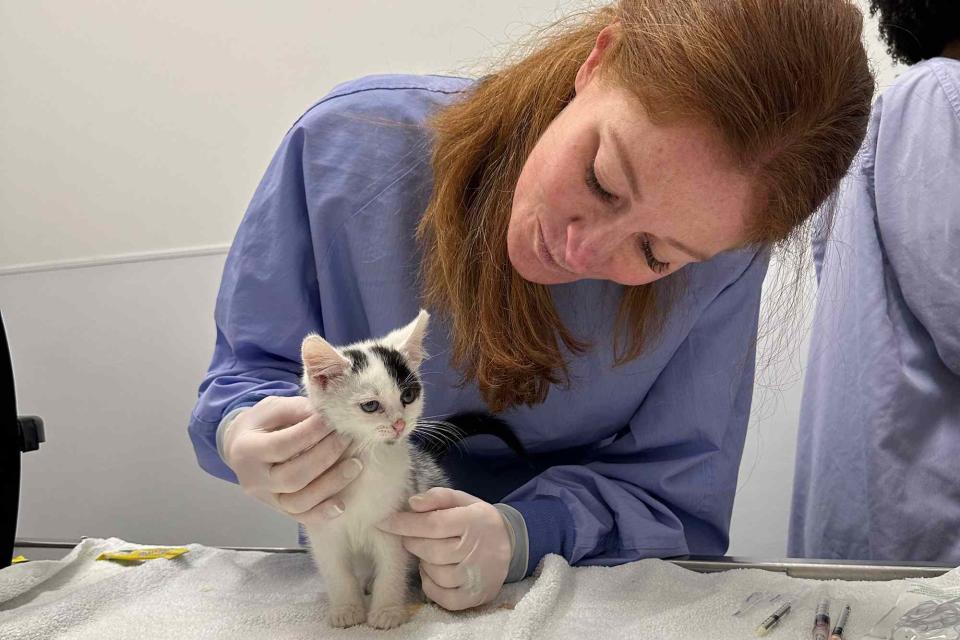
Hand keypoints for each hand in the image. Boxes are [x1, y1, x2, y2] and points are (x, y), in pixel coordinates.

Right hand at [221, 395, 361, 526]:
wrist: (242, 447)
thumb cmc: (263, 424)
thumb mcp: (273, 408)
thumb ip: (297, 410)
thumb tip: (328, 415)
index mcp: (246, 450)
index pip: (281, 445)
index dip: (311, 433)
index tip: (334, 420)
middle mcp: (253, 480)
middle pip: (292, 477)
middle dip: (325, 457)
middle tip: (347, 438)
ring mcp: (266, 499)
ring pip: (298, 502)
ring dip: (331, 484)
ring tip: (355, 465)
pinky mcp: (279, 509)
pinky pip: (302, 517)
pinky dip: (323, 513)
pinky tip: (342, 503)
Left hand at [376, 487, 511, 610]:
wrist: (510, 545)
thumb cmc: (478, 520)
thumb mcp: (463, 500)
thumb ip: (438, 497)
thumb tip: (412, 503)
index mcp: (473, 521)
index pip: (432, 524)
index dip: (405, 524)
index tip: (384, 522)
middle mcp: (476, 550)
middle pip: (430, 550)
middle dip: (412, 543)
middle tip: (410, 538)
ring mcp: (476, 577)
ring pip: (434, 573)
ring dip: (423, 563)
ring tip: (428, 553)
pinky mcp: (474, 597)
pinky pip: (442, 597)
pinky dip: (431, 585)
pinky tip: (433, 573)